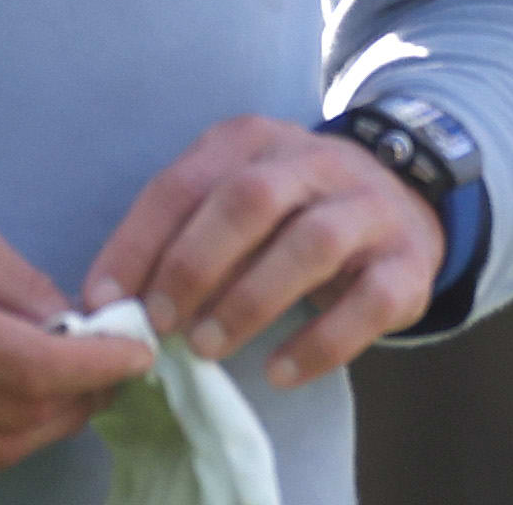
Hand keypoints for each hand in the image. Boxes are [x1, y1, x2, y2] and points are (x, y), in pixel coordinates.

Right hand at [0, 146, 151, 480]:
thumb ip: (14, 280)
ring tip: (67, 392)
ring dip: (40, 428)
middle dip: (79, 401)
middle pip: (16, 421)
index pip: (32, 367)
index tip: (135, 353)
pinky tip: (10, 410)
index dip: (96, 368)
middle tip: (107, 373)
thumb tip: (72, 327)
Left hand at [78, 115, 444, 388]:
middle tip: (159, 323)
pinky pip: (368, 302)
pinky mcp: (407, 262)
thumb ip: (182, 236)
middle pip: (251, 200)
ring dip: (249, 300)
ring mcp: (369, 209)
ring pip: (311, 244)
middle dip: (195, 264)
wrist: (404, 202)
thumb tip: (112, 302)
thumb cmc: (292, 212)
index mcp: (256, 141)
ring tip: (207, 348)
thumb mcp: (235, 200)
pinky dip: (320, 342)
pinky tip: (279, 372)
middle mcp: (316, 162)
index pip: (187, 182)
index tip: (105, 301)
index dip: (139, 243)